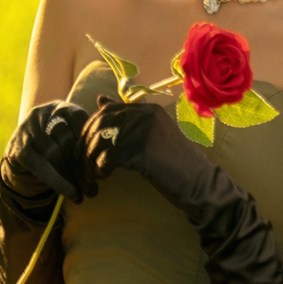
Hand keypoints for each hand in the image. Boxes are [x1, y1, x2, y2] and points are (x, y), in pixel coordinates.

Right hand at [0, 100, 90, 283]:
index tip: (108, 161)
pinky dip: (57, 181)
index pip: (80, 120)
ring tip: (88, 194)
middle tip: (99, 184)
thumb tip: (129, 139)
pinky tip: (71, 194)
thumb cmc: (57, 148)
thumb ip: (95, 134)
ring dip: (73, 176)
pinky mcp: (18, 150)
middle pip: (68, 138)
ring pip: (55, 153)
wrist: (20, 159)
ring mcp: (27, 130)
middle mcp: (42, 114)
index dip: (94, 140)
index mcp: (60, 107)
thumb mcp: (74, 136)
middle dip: (84, 164)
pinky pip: (40, 166)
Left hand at [81, 95, 212, 209]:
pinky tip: (103, 177)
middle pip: (100, 123)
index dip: (92, 127)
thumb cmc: (176, 162)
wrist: (200, 183)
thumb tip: (99, 99)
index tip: (87, 144)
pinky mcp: (139, 151)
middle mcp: (144, 115)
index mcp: (148, 109)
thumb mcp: (153, 134)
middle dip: (86, 143)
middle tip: (82, 160)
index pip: (108, 110)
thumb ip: (128, 119)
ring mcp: (142, 131)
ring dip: (90, 159)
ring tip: (93, 173)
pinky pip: (106, 157)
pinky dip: (99, 168)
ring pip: (100, 140)